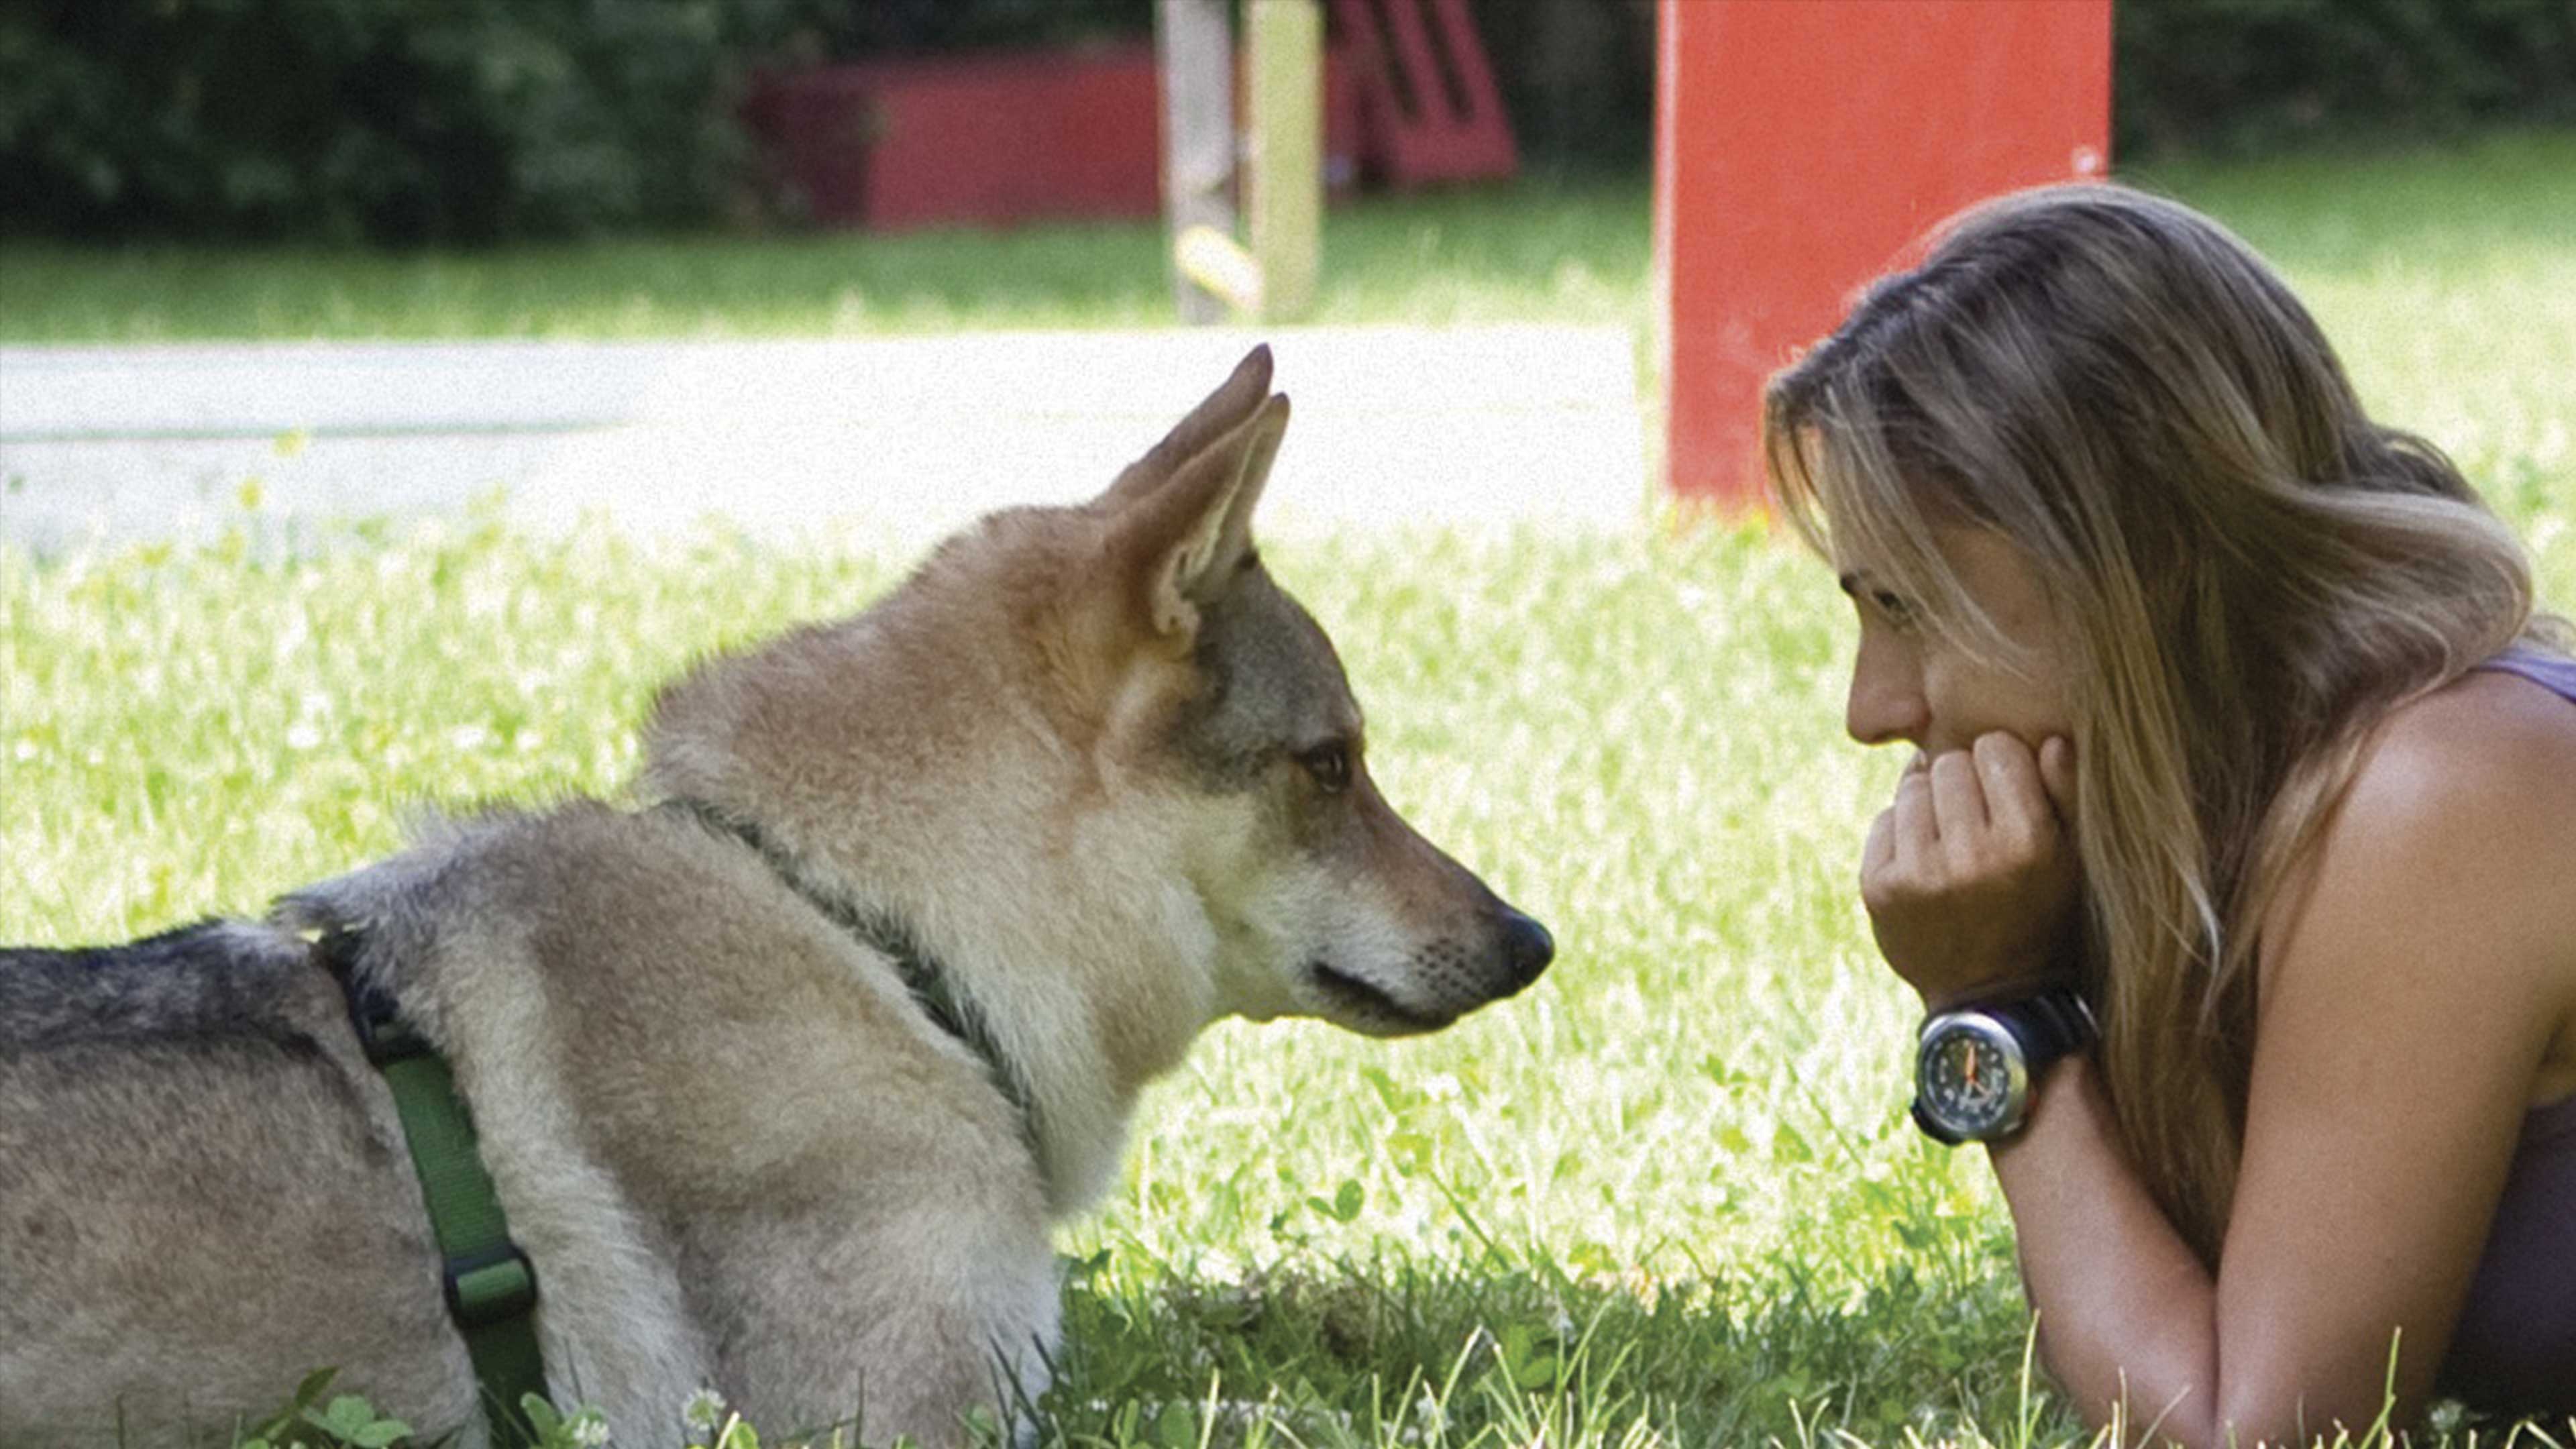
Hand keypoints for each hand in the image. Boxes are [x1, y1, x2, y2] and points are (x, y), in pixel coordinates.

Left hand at [1862, 732, 2081, 1010]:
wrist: (1993, 998)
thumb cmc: (2044, 917)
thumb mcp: (2075, 861)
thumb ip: (2067, 795)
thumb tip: (2053, 738)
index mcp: (2028, 843)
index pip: (1996, 748)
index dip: (2003, 763)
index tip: (2008, 789)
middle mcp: (1971, 857)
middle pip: (1949, 763)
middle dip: (1964, 781)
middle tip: (1978, 818)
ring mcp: (1920, 874)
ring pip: (1912, 788)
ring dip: (1931, 803)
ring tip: (1953, 839)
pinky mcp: (1880, 889)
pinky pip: (1885, 820)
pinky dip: (1903, 831)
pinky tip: (1928, 860)